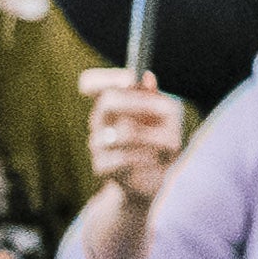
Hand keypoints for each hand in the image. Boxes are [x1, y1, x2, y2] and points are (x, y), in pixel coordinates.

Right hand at [79, 68, 184, 208]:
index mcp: (111, 102)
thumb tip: (148, 78)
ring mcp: (96, 142)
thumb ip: (156, 99)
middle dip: (138, 104)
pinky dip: (147, 159)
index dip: (106, 77)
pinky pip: (125, 157)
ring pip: (124, 131)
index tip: (131, 79)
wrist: (152, 180)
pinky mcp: (100, 165)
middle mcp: (99, 119)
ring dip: (153, 137)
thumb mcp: (165, 118)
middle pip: (107, 100)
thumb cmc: (160, 143)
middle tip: (161, 112)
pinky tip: (154, 161)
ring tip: (167, 146)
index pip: (90, 81)